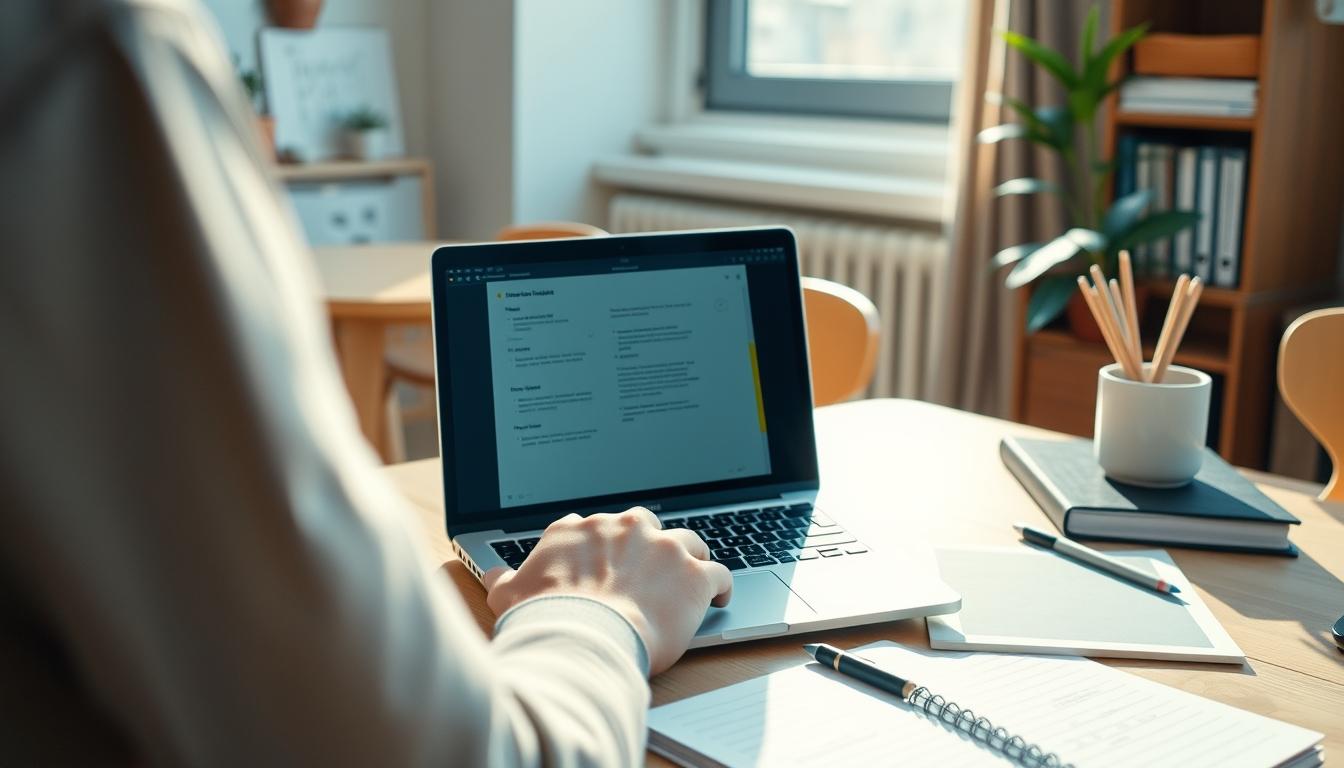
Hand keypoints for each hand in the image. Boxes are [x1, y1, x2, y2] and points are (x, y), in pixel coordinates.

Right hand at [483, 508, 732, 674]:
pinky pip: (718, 572)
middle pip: (645, 524)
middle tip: (649, 571)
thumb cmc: (544, 620)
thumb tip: (493, 573)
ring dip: (688, 558)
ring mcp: (661, 547)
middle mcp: (621, 527)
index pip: (595, 527)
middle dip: (649, 545)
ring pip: (687, 541)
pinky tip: (718, 597)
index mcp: (577, 529)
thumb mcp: (508, 597)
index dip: (606, 546)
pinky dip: (719, 585)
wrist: (583, 640)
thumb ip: (503, 579)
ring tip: (688, 579)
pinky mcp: (692, 574)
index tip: (609, 563)